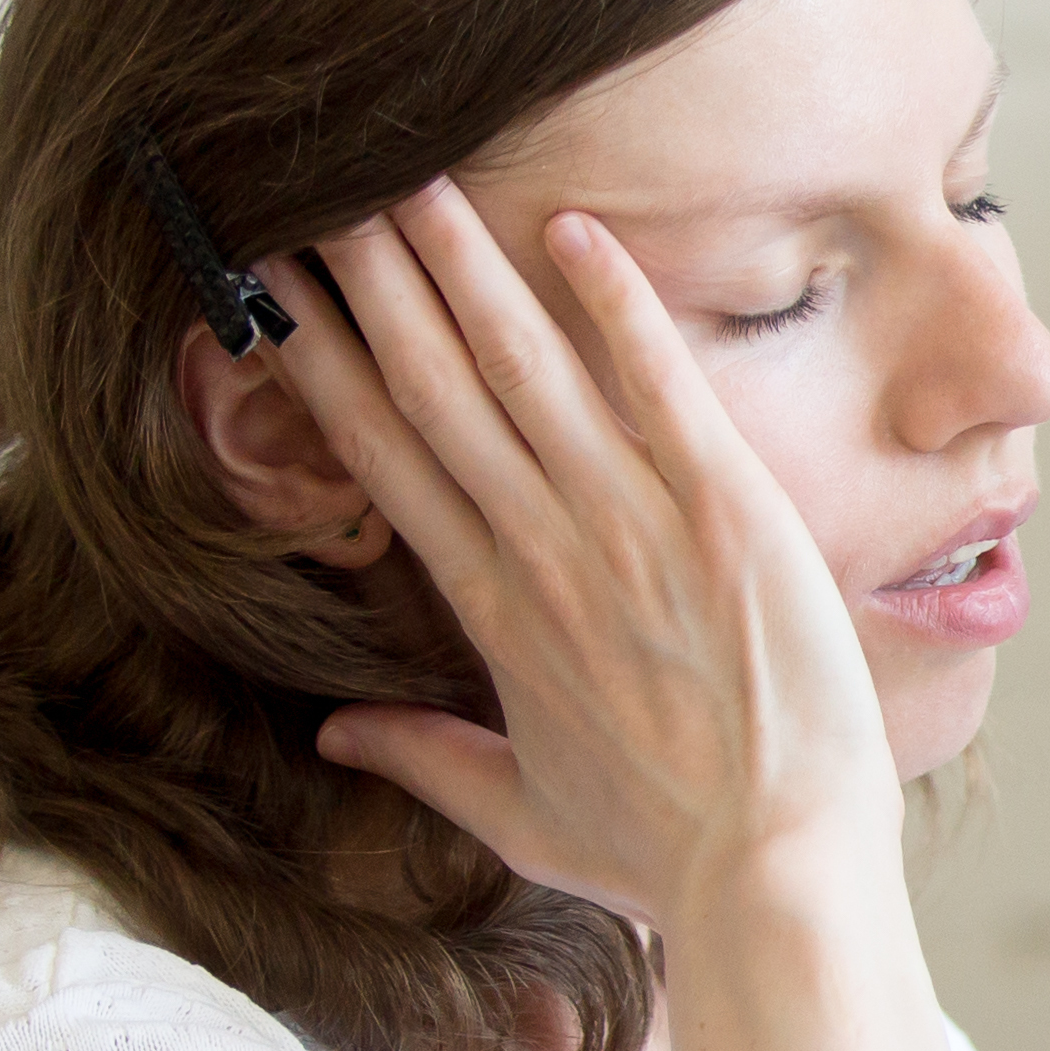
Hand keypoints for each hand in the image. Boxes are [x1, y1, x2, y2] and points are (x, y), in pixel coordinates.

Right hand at [265, 182, 900, 929]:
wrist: (773, 874)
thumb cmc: (663, 854)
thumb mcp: (523, 817)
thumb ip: (424, 762)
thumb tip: (331, 735)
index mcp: (489, 610)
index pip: (386, 460)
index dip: (325, 368)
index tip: (275, 295)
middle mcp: (542, 550)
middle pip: (432, 389)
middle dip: (371, 284)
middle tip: (318, 188)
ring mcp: (630, 526)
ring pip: (523, 368)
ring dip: (464, 266)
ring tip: (409, 176)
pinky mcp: (725, 511)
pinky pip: (659, 385)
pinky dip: (617, 305)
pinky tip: (575, 228)